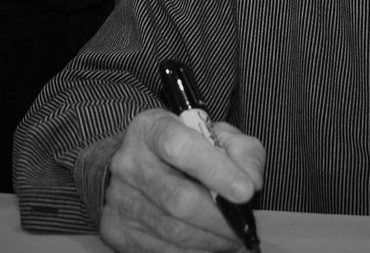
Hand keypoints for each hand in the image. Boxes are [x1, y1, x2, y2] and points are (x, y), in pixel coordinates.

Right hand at [99, 108, 264, 251]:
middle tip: (244, 227)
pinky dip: (194, 251)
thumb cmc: (186, 149)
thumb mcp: (217, 134)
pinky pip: (163, 250)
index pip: (181, 147)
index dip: (216, 170)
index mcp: (152, 128)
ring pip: (173, 230)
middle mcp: (130, 162)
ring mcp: (120, 198)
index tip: (246, 191)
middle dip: (220, 218)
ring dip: (211, 240)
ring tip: (233, 238)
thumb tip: (251, 182)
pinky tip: (210, 244)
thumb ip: (241, 150)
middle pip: (178, 198)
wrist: (139, 167)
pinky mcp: (118, 229)